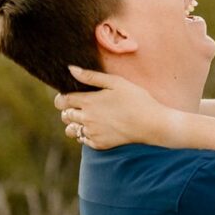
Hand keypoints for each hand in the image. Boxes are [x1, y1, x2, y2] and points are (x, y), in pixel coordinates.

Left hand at [55, 67, 180, 150]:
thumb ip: (91, 76)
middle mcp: (87, 119)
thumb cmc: (136, 99)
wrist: (152, 124)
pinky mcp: (100, 144)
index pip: (61, 101)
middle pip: (65, 115)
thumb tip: (70, 69)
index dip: (62, 97)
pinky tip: (97, 127)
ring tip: (87, 118)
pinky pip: (83, 140)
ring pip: (71, 130)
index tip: (69, 95)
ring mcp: (93, 133)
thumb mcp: (115, 82)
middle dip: (68, 109)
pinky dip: (86, 134)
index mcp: (88, 102)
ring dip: (74, 124)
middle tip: (82, 105)